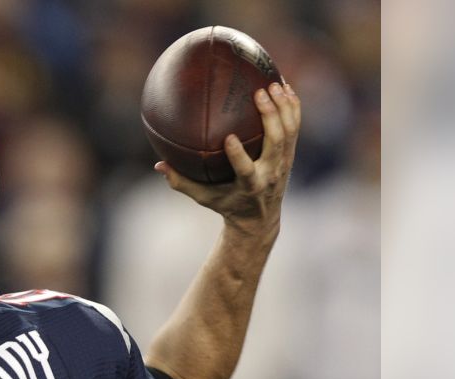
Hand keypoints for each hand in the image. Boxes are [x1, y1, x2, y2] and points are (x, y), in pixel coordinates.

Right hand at [155, 82, 300, 233]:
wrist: (260, 217)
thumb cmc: (226, 204)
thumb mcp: (204, 198)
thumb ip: (182, 183)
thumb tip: (159, 165)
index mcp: (250, 186)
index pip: (246, 170)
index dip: (239, 155)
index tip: (228, 138)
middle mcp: (271, 173)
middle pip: (277, 142)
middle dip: (271, 116)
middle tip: (259, 93)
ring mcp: (284, 163)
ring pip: (290, 131)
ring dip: (284, 106)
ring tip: (273, 84)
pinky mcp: (290, 154)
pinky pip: (295, 126)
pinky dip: (292, 106)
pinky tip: (285, 86)